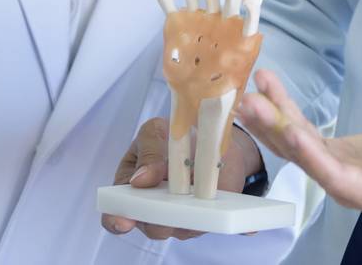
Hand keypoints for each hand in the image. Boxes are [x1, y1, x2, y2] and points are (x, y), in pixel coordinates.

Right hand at [100, 116, 264, 240]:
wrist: (211, 134)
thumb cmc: (174, 133)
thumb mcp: (156, 131)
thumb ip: (148, 151)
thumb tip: (140, 179)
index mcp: (132, 189)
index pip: (116, 214)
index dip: (117, 220)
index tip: (125, 219)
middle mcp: (155, 209)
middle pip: (153, 227)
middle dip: (162, 221)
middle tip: (171, 211)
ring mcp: (183, 215)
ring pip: (187, 229)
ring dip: (196, 219)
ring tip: (205, 204)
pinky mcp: (210, 215)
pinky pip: (219, 223)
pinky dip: (230, 221)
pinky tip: (245, 225)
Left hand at [236, 69, 361, 225]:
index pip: (333, 175)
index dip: (312, 156)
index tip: (291, 130)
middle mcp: (342, 183)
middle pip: (303, 158)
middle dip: (277, 130)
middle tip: (253, 103)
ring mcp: (334, 167)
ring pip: (296, 143)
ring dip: (273, 117)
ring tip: (252, 90)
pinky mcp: (334, 152)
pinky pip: (303, 132)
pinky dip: (286, 110)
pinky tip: (270, 91)